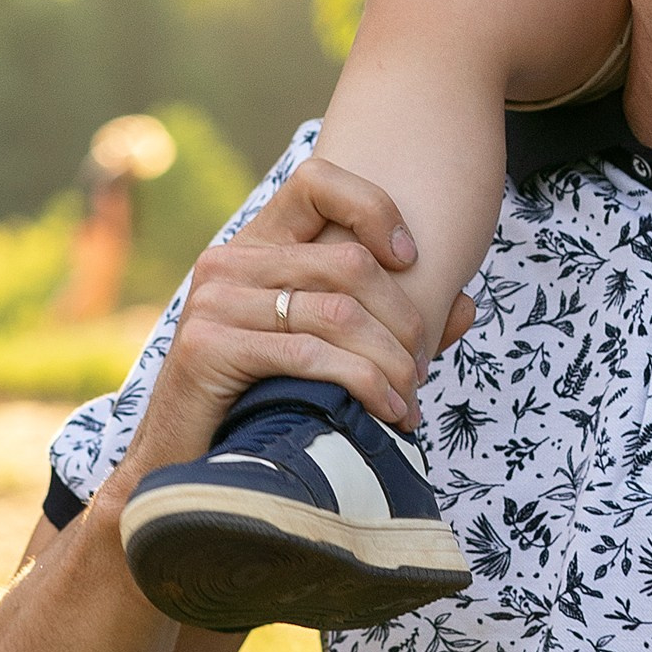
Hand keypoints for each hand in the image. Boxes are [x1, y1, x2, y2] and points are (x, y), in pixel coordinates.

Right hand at [116, 155, 449, 473]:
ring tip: (410, 400)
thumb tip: (467, 305)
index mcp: (254, 248)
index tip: (411, 258)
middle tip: (421, 368)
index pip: (315, 181)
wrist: (184, 470)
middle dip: (404, 319)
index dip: (372, 206)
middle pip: (348, 262)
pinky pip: (308, 354)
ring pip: (337, 311)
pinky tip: (387, 411)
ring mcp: (214, 301)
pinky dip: (362, 383)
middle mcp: (228, 261)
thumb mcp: (325, 351)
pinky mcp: (207, 346)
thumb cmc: (260, 407)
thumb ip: (389, 325)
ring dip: (390, 361)